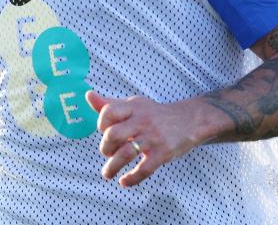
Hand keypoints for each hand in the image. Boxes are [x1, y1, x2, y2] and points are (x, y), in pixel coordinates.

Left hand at [86, 91, 203, 187]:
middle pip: (113, 134)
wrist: (189, 120)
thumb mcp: (133, 104)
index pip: (109, 112)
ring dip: (112, 167)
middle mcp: (142, 121)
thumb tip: (87, 95)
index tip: (104, 131)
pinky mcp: (163, 153)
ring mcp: (153, 137)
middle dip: (105, 148)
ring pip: (125, 154)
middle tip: (107, 152)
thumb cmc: (154, 114)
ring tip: (107, 174)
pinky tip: (124, 181)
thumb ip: (109, 103)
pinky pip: (144, 169)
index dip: (101, 124)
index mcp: (133, 107)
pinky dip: (131, 178)